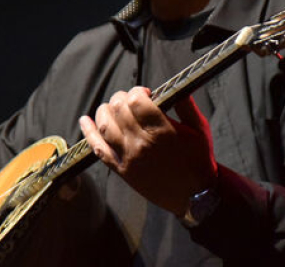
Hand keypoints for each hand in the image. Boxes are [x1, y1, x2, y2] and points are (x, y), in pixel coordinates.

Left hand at [79, 87, 216, 215]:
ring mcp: (128, 157)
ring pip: (104, 125)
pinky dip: (88, 133)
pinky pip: (97, 149)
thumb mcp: (200, 129)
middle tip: (130, 100)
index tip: (145, 94)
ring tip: (112, 108)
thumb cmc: (199, 161)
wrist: (194, 197)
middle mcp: (141, 143)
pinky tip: (85, 121)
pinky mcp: (121, 170)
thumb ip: (186, 106)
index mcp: (162, 131)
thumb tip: (175, 86)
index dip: (137, 92)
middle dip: (122, 98)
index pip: (136, 100)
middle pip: (118, 109)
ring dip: (105, 111)